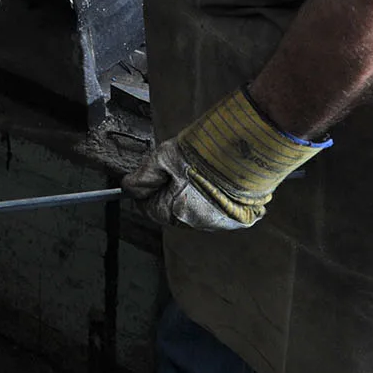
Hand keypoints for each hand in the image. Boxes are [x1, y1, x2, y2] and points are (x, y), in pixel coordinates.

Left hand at [122, 87, 327, 230]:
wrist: (245, 149)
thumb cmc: (202, 153)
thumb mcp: (162, 157)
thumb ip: (141, 176)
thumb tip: (127, 187)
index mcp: (176, 211)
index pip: (149, 208)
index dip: (147, 190)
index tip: (151, 175)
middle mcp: (197, 223)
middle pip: (172, 210)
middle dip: (169, 191)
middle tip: (177, 168)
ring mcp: (219, 223)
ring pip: (194, 211)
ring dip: (191, 195)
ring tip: (198, 171)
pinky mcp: (238, 219)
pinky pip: (217, 211)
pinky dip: (213, 199)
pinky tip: (215, 179)